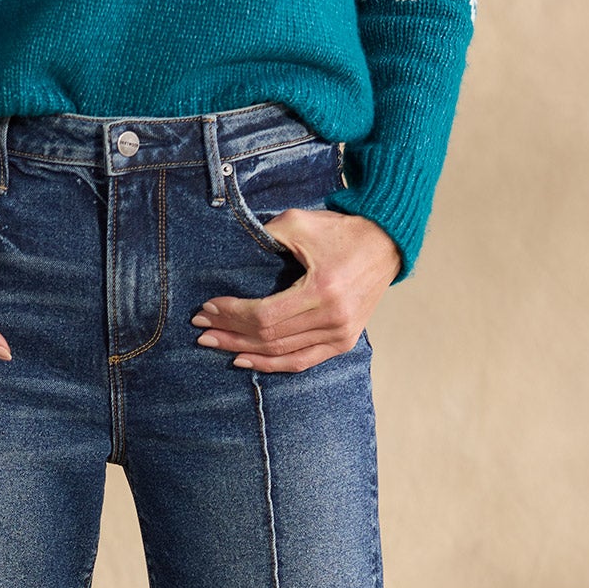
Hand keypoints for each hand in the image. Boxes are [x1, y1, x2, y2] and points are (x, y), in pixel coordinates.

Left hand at [191, 209, 400, 371]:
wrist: (386, 242)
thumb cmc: (341, 231)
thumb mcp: (302, 223)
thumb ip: (267, 236)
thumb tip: (232, 254)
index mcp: (322, 290)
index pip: (265, 315)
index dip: (232, 315)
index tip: (207, 309)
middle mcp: (332, 318)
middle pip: (268, 337)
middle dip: (230, 333)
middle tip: (202, 330)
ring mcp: (340, 335)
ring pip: (281, 353)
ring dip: (244, 350)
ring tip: (215, 344)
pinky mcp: (344, 342)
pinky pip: (301, 361)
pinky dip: (272, 364)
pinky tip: (246, 360)